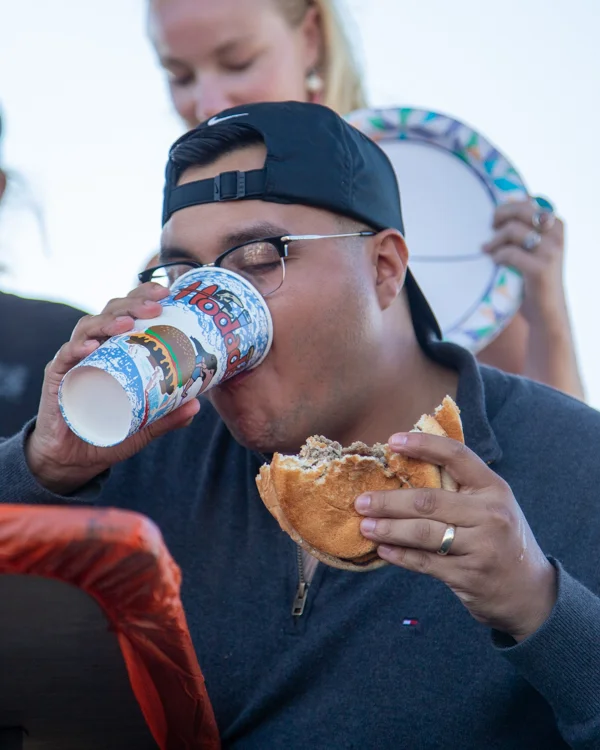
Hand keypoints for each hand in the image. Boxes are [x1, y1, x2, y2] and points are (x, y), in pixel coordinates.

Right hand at [26, 283, 200, 494]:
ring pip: (87, 328)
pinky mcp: (57, 380)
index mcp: (113, 350)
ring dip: (108, 321)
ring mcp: (73, 362)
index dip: (143, 296)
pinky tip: (92, 347)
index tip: (167, 292)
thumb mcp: (143, 426)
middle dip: (132, 303)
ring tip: (128, 323)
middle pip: (110, 313)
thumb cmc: (106, 433)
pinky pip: (65, 358)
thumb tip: (196, 407)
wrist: (72, 460)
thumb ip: (167, 417)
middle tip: (156, 306)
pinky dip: (76, 349)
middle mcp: (92, 349)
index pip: (126, 313)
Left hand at [355, 432, 556, 640]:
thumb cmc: (500, 539)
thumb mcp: (491, 506)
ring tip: (365, 525)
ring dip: (388, 529)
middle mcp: (491, 514)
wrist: (529, 592)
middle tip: (361, 501)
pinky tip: (382, 549)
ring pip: (423, 533)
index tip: (393, 441)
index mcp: (494, 488)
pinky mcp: (469, 576)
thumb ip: (459, 489)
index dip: (423, 444)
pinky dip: (399, 555)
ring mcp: (481, 547)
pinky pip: (424, 562)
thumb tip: (402, 472)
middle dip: (388, 501)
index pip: (456, 455)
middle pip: (428, 501)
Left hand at [482, 198, 565, 325]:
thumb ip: (526, 227)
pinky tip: (495, 262)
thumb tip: (506, 205)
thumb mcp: (535, 247)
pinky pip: (510, 253)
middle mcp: (557, 234)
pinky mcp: (541, 269)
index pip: (529, 202)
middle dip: (499, 216)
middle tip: (489, 229)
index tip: (496, 221)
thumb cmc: (533, 276)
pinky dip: (498, 256)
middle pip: (521, 210)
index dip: (508, 207)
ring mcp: (551, 251)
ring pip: (513, 230)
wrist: (546, 310)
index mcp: (556, 224)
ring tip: (487, 250)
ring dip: (494, 240)